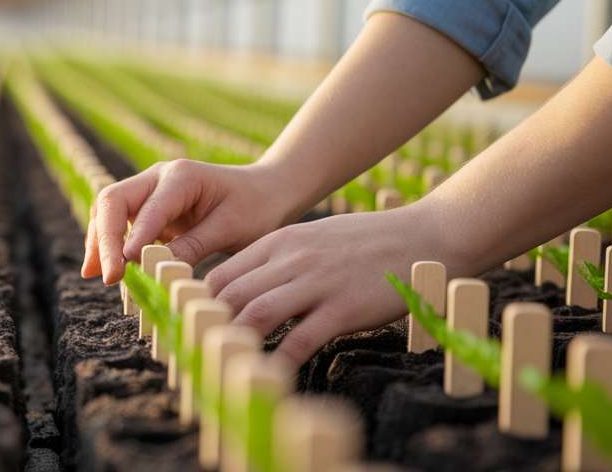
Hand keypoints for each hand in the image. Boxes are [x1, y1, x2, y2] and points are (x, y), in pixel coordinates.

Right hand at [81, 159, 303, 284]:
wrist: (267, 193)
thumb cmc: (255, 207)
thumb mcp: (230, 228)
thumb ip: (193, 246)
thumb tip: (156, 270)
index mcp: (181, 176)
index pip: (146, 207)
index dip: (132, 238)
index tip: (124, 267)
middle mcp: (157, 177)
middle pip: (113, 201)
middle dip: (104, 238)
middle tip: (108, 276)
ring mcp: (149, 192)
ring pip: (108, 211)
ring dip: (99, 242)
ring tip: (95, 274)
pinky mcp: (148, 210)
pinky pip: (119, 224)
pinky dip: (109, 245)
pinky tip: (103, 270)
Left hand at [204, 203, 473, 364]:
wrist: (424, 236)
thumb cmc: (365, 243)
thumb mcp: (312, 238)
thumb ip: (277, 260)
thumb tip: (240, 290)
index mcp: (280, 241)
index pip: (222, 273)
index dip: (197, 303)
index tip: (187, 327)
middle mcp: (292, 258)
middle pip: (231, 295)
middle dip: (206, 326)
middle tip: (194, 353)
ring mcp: (318, 282)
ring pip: (257, 313)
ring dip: (235, 341)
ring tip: (222, 364)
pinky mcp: (344, 307)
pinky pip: (301, 339)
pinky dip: (280, 360)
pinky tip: (270, 376)